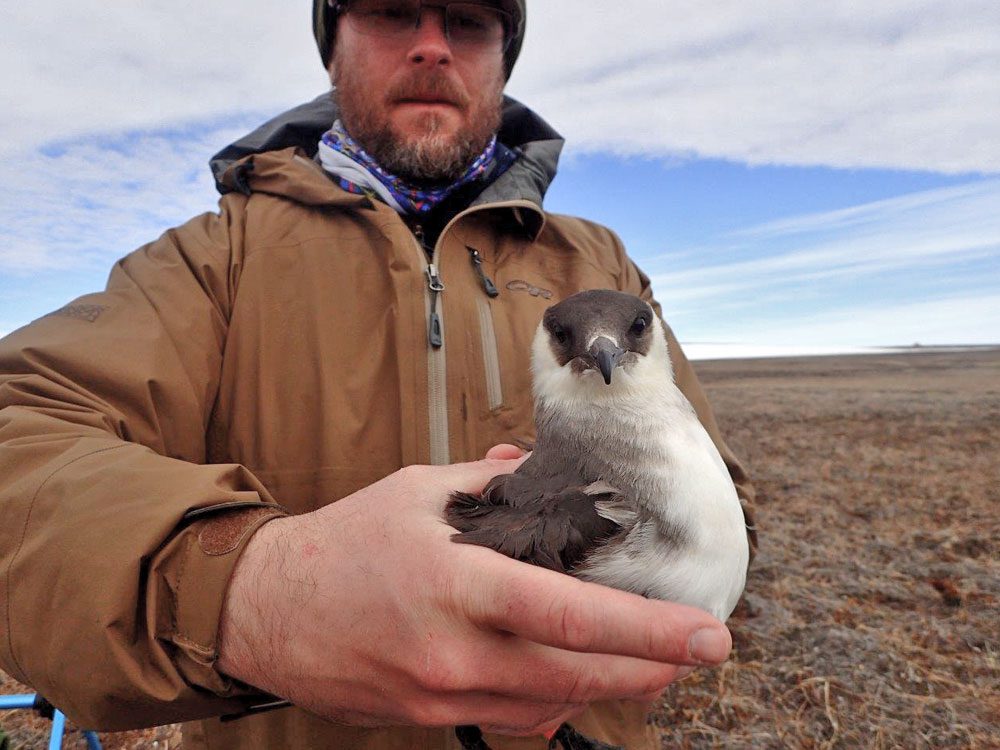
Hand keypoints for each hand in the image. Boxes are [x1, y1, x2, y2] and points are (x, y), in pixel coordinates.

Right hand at [217, 448, 730, 735]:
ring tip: (649, 662)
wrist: (270, 610)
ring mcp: (441, 694)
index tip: (706, 635)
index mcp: (456, 583)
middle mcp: (453, 651)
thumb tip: (536, 471)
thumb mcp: (417, 491)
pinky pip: (513, 719)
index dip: (648, 631)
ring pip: (551, 706)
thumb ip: (489, 485)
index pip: (569, 616)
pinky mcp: (431, 716)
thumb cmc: (343, 544)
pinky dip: (556, 700)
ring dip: (608, 686)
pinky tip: (577, 677)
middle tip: (697, 653)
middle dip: (651, 670)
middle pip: (577, 676)